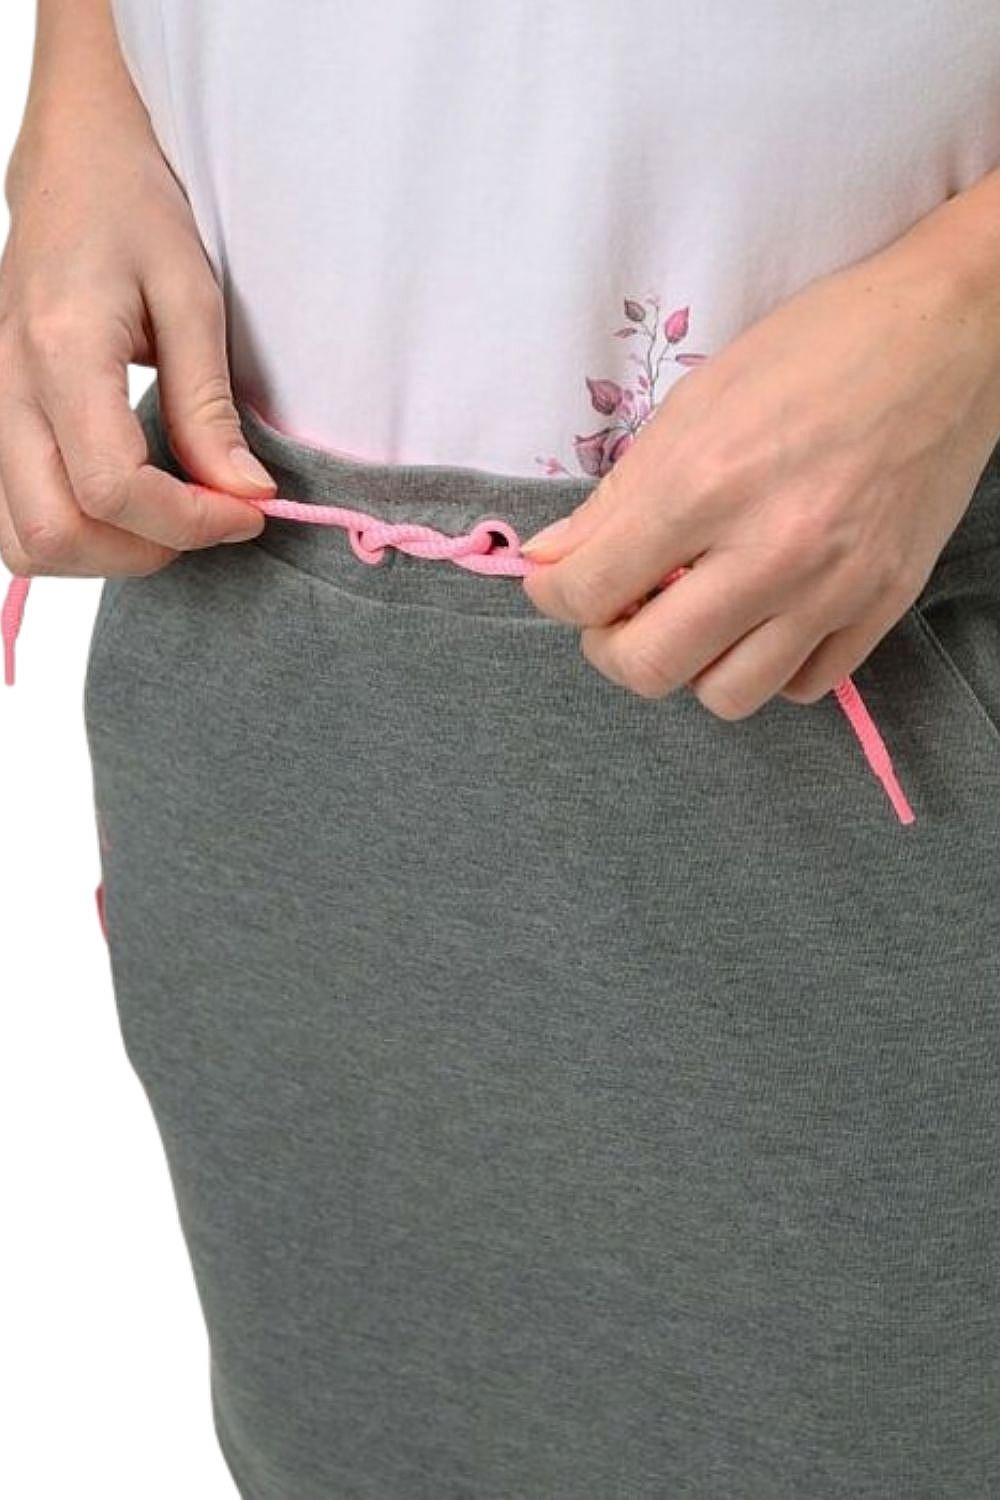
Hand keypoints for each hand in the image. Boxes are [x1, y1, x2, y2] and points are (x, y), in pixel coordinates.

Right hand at [0, 66, 273, 581]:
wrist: (69, 164)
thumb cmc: (132, 210)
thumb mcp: (192, 294)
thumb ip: (209, 405)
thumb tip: (243, 492)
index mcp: (60, 350)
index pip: (112, 487)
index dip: (189, 522)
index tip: (248, 512)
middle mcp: (7, 388)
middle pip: (52, 533)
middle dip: (144, 550)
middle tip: (209, 518)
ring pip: (24, 540)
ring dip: (103, 553)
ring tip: (168, 516)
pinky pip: (15, 515)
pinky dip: (75, 533)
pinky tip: (128, 503)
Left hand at [520, 248, 999, 718]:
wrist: (946, 338)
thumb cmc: (814, 351)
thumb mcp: (694, 404)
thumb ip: (617, 498)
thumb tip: (554, 562)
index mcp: (706, 485)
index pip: (588, 591)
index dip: (553, 595)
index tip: (559, 581)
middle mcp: (769, 550)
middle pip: (647, 667)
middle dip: (611, 646)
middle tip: (620, 610)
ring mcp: (832, 588)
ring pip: (725, 695)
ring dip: (692, 666)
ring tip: (695, 616)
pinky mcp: (882, 606)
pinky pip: (802, 687)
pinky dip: (767, 667)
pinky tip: (761, 619)